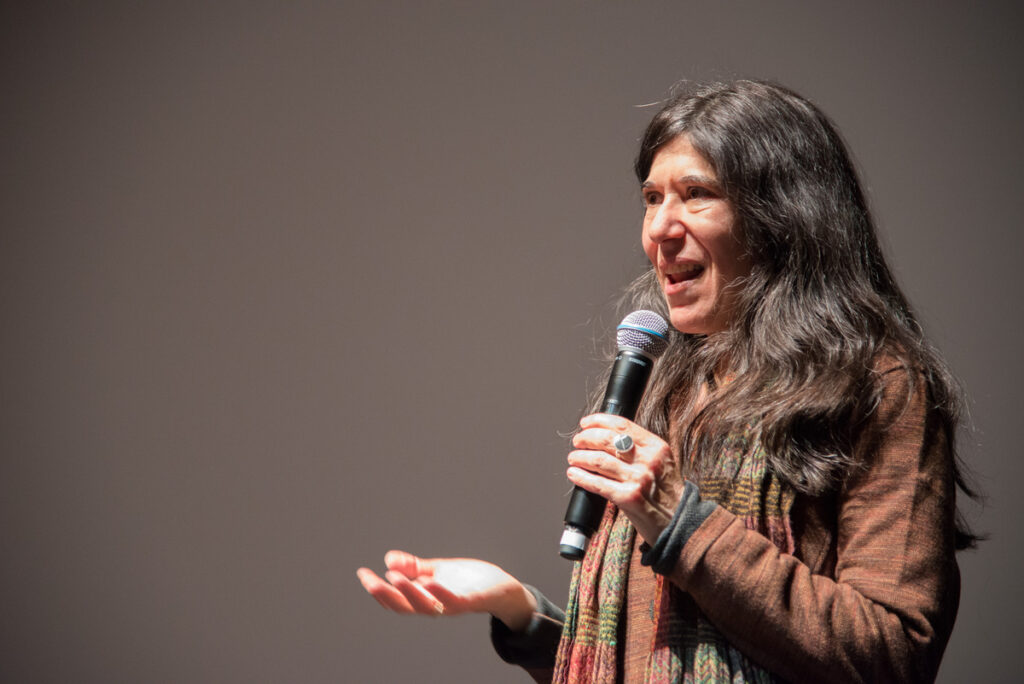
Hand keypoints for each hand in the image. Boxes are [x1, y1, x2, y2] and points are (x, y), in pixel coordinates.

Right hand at [356, 550, 536, 629]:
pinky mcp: (471, 599)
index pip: (396, 599)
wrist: (501, 589)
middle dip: (386, 594)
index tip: (362, 573)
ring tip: (394, 578)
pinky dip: (441, 593)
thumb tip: (388, 559)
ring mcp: (452, 604)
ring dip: (410, 593)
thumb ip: (414, 567)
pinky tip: (430, 581)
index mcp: (425, 598)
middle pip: (406, 605)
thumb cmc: (467, 581)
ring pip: (427, 605)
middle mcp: (435, 605)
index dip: (378, 590)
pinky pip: (454, 600)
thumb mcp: (437, 570)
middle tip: (370, 581)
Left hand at [567, 413, 682, 544]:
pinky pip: (597, 483)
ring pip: (598, 460)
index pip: (622, 425)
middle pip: (607, 440)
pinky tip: (573, 474)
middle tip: (577, 441)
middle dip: (586, 438)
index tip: (586, 423)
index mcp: (656, 447)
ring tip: (573, 458)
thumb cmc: (667, 493)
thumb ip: (640, 449)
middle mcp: (648, 460)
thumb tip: (607, 437)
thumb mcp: (661, 462)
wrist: (680, 522)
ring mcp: (638, 479)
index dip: (598, 421)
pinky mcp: (628, 498)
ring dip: (580, 457)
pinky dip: (581, 477)